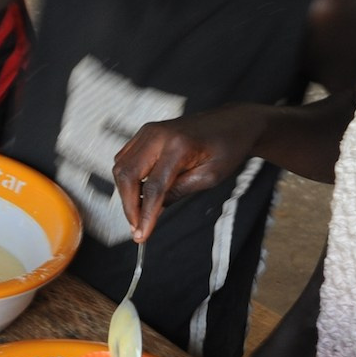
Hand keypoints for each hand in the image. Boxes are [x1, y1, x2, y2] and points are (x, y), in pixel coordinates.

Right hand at [112, 106, 261, 241]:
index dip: (145, 214)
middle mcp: (158, 135)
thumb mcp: (210, 176)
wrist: (234, 122)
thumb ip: (178, 193)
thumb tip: (152, 211)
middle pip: (127, 175)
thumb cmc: (228, 146)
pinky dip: (126, 179)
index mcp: (179, 145)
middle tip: (136, 227)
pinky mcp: (145, 133)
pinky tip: (139, 192)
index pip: (153, 187)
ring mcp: (148, 131)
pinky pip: (124, 159)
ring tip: (139, 211)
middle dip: (128, 206)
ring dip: (125, 193)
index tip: (141, 235)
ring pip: (121, 168)